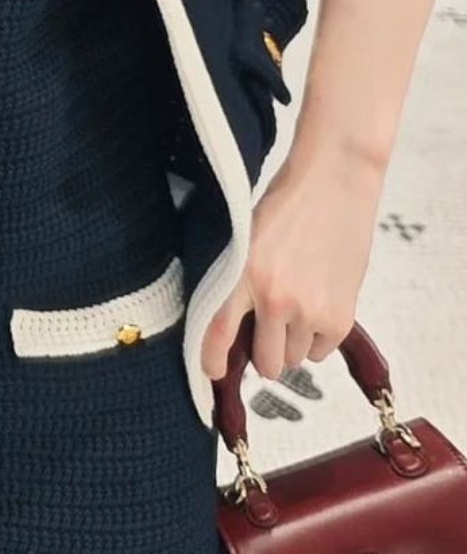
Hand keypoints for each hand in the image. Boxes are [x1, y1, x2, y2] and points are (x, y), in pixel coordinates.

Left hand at [199, 141, 385, 382]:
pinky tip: (319, 305)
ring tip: (298, 306)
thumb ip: (240, 282)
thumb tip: (236, 325)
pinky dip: (319, 338)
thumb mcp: (247, 239)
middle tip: (267, 332)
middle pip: (266, 363)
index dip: (211, 361)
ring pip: (296, 358)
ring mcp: (310, 310)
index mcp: (243, 276)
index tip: (211, 372)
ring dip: (293, 342)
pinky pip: (323, 351)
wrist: (335, 180)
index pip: (218, 334)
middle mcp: (275, 299)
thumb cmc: (288, 203)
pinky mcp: (341, 314)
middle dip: (264, 353)